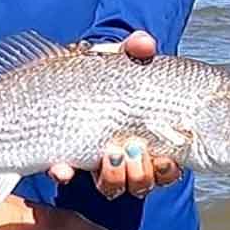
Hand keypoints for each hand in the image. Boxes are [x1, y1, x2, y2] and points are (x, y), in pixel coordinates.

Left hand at [49, 30, 184, 198]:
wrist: (61, 75)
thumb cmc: (100, 70)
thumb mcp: (119, 58)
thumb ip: (134, 49)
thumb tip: (144, 42)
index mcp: (148, 136)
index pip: (167, 165)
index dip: (168, 168)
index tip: (165, 159)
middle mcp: (125, 156)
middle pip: (142, 181)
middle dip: (140, 172)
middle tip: (134, 149)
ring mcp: (94, 161)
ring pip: (112, 186)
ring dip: (113, 176)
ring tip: (109, 153)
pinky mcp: (65, 160)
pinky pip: (67, 177)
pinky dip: (64, 173)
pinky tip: (61, 167)